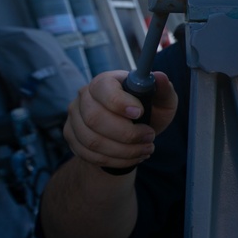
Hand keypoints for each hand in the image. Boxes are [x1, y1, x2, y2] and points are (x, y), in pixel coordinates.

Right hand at [63, 70, 177, 169]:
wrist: (133, 133)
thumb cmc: (149, 111)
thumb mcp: (163, 100)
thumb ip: (164, 89)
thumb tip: (160, 76)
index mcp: (105, 81)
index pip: (103, 89)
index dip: (120, 103)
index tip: (140, 113)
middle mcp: (84, 96)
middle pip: (94, 118)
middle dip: (126, 134)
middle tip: (150, 137)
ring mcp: (75, 118)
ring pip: (92, 141)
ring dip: (124, 150)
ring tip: (146, 149)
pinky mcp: (72, 137)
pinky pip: (90, 155)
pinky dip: (116, 161)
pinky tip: (134, 157)